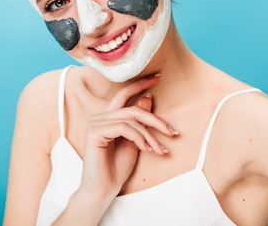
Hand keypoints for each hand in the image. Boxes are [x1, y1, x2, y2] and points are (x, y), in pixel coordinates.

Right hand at [78, 74, 176, 201]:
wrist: (102, 190)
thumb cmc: (117, 169)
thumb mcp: (135, 142)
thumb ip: (139, 122)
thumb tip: (148, 98)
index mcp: (108, 117)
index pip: (124, 94)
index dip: (140, 84)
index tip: (157, 77)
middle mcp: (100, 117)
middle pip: (133, 108)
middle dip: (155, 119)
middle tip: (172, 131)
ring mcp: (96, 123)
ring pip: (131, 118)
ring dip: (150, 135)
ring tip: (159, 150)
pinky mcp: (95, 132)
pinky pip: (124, 128)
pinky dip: (139, 138)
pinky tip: (146, 149)